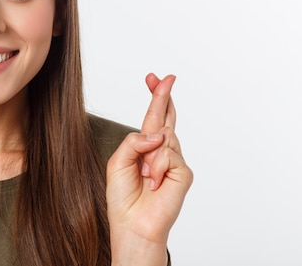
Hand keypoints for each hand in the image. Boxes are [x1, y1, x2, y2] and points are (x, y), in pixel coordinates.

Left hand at [106, 74, 192, 264]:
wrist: (132, 225)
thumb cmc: (124, 198)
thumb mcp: (118, 161)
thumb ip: (133, 141)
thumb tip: (157, 133)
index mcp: (145, 148)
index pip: (152, 118)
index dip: (155, 97)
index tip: (154, 78)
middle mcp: (162, 151)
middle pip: (165, 117)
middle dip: (162, 96)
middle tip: (164, 77)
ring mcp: (174, 161)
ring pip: (163, 136)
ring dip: (148, 155)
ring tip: (144, 176)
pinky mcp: (183, 173)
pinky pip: (168, 154)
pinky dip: (156, 166)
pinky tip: (154, 182)